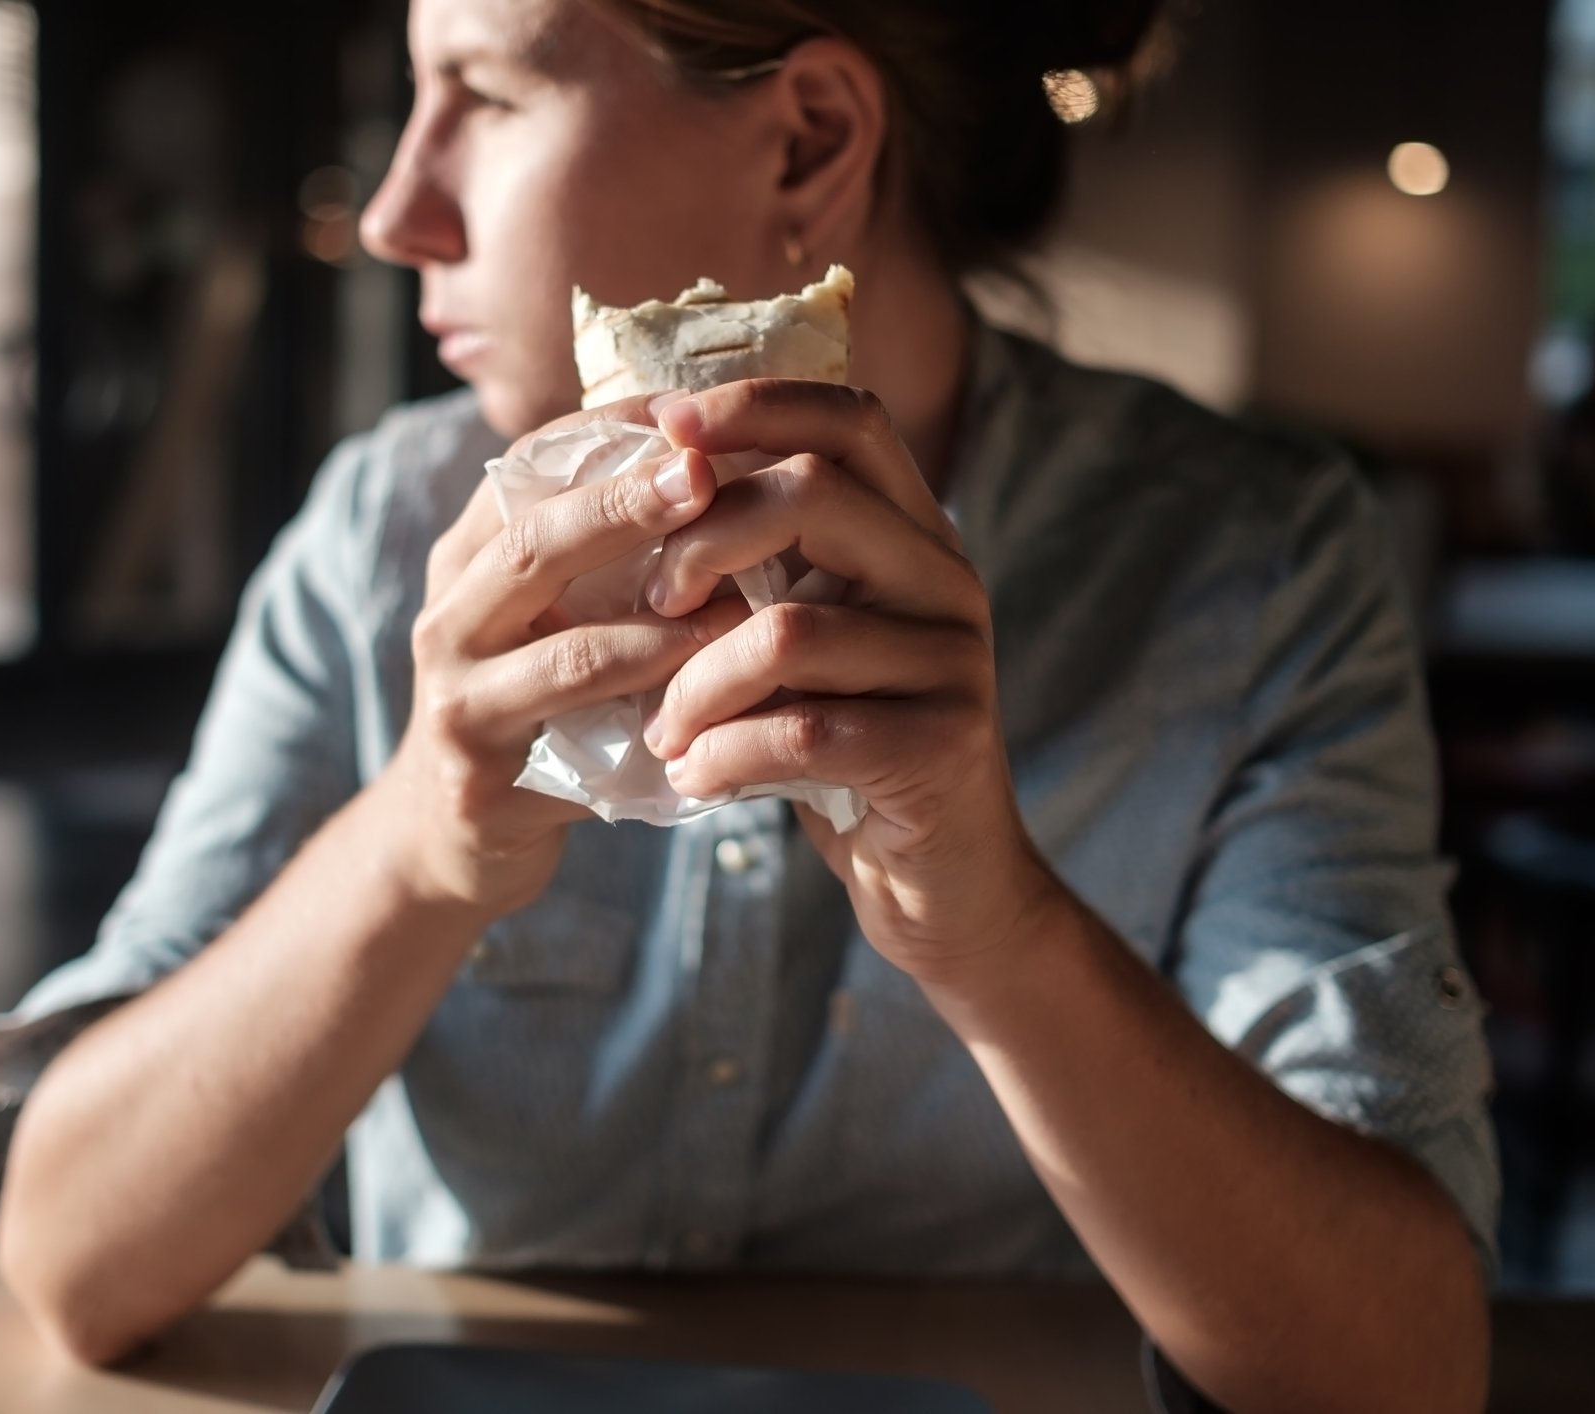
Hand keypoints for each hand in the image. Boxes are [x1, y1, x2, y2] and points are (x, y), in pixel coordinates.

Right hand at [381, 392, 750, 917]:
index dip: (609, 426)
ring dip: (666, 621)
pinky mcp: (485, 778)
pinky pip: (585, 739)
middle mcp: (450, 616)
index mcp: (467, 558)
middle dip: (626, 503)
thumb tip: (714, 456)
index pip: (530, 463)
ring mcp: (460, 699)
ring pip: (569, 647)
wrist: (450, 837)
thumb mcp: (548, 614)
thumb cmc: (532, 704)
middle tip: (707, 473)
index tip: (694, 405)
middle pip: (534, 540)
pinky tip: (716, 695)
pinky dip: (656, 710)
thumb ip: (603, 551)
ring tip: (747, 598)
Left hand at [640, 379, 1061, 984]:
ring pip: (790, 630)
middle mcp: (946, 579)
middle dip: (703, 539)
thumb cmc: (843, 752)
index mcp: (913, 535)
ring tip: (663, 731)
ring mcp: (954, 662)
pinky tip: (695, 778)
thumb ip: (761, 568)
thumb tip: (640, 487)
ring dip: (696, 684)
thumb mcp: (804, 643)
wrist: (939, 884)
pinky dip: (726, 756)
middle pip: (815, 493)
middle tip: (649, 603)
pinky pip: (805, 733)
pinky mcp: (943, 748)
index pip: (847, 419)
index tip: (664, 427)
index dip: (753, 404)